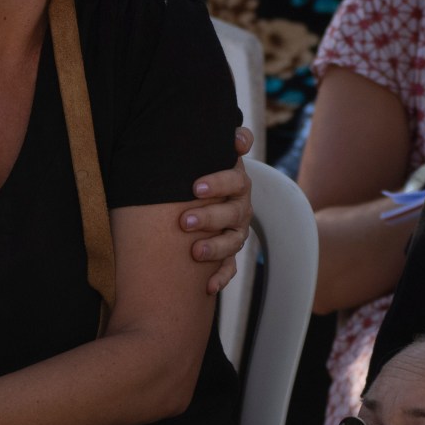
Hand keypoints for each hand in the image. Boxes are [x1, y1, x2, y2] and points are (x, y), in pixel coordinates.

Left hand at [186, 133, 254, 293]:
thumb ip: (225, 143)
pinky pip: (230, 267)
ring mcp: (236, 232)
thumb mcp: (211, 154)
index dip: (219, 182)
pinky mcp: (229, 253)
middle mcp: (240, 208)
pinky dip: (221, 277)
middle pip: (232, 213)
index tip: (195, 187)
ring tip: (195, 253)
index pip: (234, 180)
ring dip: (215, 247)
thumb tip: (239, 137)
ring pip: (232, 242)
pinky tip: (208, 287)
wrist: (209, 194)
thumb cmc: (204, 172)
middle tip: (184, 221)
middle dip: (209, 217)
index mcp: (236, 183)